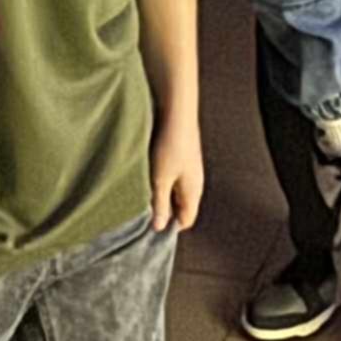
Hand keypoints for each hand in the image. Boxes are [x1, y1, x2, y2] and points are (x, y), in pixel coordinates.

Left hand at [148, 106, 203, 232]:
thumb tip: (159, 227)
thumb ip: (160, 204)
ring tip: (145, 190)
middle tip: (144, 209)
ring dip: (162, 195)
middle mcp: (195, 183)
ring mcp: (191, 170)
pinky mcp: (184, 159)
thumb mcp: (160, 179)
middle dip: (165, 211)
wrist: (177, 114)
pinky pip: (174, 179)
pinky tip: (150, 174)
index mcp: (193, 192)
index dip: (170, 227)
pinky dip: (163, 181)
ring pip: (176, 192)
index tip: (150, 225)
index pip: (186, 221)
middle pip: (181, 208)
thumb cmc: (170, 147)